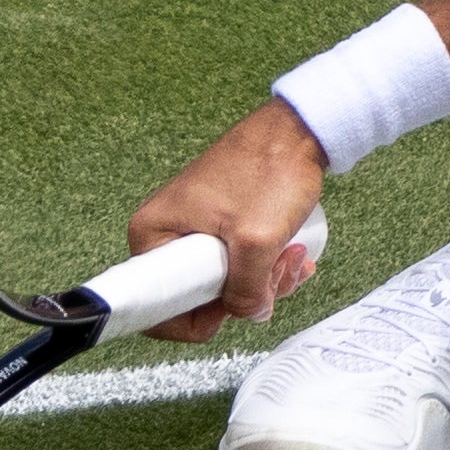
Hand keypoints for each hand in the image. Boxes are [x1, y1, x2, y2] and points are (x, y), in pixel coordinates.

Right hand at [122, 104, 334, 338]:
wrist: (296, 130)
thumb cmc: (269, 168)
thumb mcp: (256, 240)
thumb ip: (248, 291)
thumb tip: (249, 314)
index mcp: (153, 233)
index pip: (155, 306)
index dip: (195, 319)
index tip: (231, 307)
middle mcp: (166, 234)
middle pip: (196, 299)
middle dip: (244, 297)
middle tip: (275, 275)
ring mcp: (195, 231)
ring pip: (225, 285)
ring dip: (265, 282)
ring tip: (292, 256)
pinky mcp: (220, 227)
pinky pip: (239, 267)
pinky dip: (267, 270)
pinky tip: (293, 255)